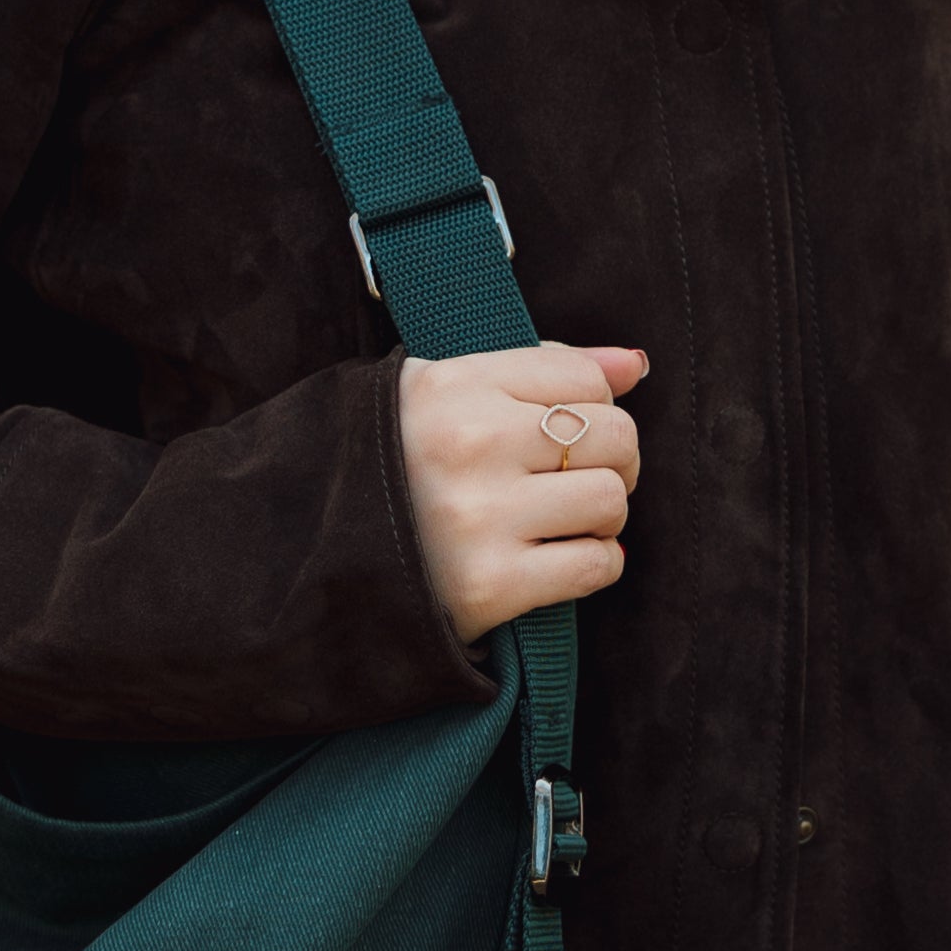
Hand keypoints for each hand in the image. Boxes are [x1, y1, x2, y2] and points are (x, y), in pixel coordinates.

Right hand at [397, 342, 646, 639]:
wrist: (318, 562)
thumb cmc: (396, 468)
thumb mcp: (443, 395)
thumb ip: (538, 369)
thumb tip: (633, 366)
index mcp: (452, 386)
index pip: (583, 379)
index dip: (595, 407)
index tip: (569, 433)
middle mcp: (468, 443)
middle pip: (613, 436)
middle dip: (613, 461)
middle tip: (578, 479)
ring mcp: (479, 516)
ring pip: (611, 500)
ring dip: (602, 517)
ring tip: (563, 521)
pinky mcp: (490, 585)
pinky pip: (596, 565)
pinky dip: (594, 564)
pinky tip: (556, 559)